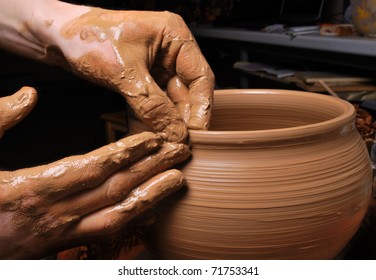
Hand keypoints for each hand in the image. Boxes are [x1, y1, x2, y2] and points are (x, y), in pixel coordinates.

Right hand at [0, 87, 190, 258]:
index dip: (128, 153)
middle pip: (115, 189)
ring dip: (151, 197)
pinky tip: (151, 206)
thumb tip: (28, 95)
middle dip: (152, 169)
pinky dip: (132, 218)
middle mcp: (55, 214)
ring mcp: (62, 235)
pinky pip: (106, 232)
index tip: (154, 139)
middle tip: (181, 152)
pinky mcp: (63, 247)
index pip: (94, 167)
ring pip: (117, 216)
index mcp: (33, 188)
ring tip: (178, 180)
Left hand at [54, 8, 214, 141]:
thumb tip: (176, 133)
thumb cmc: (86, 36)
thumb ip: (153, 104)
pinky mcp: (142, 79)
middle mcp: (170, 52)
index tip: (196, 134)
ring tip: (162, 142)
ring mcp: (156, 66)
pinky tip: (146, 134)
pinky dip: (150, 119)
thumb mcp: (124, 72)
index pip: (201, 78)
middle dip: (182, 119)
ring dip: (166, 122)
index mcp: (175, 37)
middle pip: (187, 92)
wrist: (55, 35)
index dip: (202, 108)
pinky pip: (153, 103)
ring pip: (170, 101)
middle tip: (178, 143)